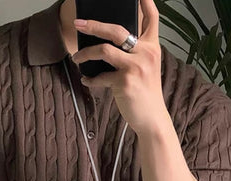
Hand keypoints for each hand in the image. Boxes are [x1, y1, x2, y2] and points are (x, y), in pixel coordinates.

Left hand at [71, 0, 166, 134]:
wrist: (152, 119)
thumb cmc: (146, 94)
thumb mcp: (147, 69)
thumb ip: (135, 54)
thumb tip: (109, 44)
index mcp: (152, 48)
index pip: (151, 18)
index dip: (145, 2)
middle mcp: (145, 54)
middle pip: (117, 30)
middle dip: (94, 25)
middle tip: (78, 23)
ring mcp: (135, 68)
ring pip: (104, 50)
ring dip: (86, 53)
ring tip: (77, 58)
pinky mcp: (124, 83)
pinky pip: (100, 77)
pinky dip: (90, 79)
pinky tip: (86, 80)